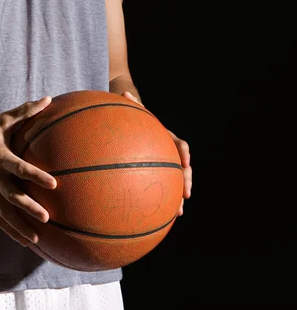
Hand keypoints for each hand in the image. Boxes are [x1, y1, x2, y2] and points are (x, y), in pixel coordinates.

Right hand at [0, 96, 57, 245]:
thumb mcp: (2, 120)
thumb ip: (25, 112)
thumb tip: (49, 99)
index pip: (18, 167)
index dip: (35, 175)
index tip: (53, 183)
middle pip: (10, 195)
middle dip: (28, 208)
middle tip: (46, 217)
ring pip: (3, 212)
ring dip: (19, 227)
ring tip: (37, 240)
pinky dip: (10, 231)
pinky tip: (26, 241)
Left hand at [121, 91, 191, 215]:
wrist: (137, 128)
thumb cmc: (133, 121)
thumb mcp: (132, 114)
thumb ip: (130, 106)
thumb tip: (123, 92)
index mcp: (166, 138)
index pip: (180, 145)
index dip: (183, 154)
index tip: (185, 163)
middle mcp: (170, 152)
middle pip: (184, 168)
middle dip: (186, 181)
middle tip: (186, 194)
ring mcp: (167, 164)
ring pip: (177, 182)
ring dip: (179, 197)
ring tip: (178, 213)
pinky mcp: (160, 175)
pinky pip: (165, 189)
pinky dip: (165, 202)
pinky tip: (161, 218)